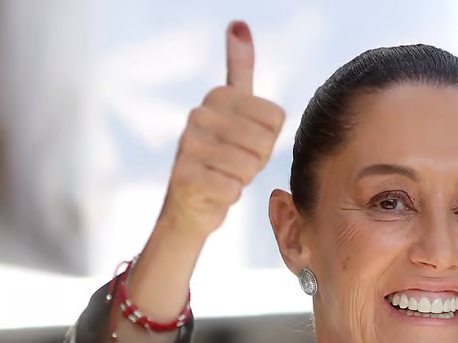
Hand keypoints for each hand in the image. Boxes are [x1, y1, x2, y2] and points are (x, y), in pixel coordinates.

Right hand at [161, 20, 284, 236]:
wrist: (191, 204)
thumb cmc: (223, 158)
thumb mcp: (237, 111)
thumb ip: (240, 69)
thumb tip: (239, 23)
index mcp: (217, 96)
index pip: (275, 119)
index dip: (268, 140)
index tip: (245, 145)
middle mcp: (198, 115)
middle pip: (263, 143)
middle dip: (256, 161)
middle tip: (235, 165)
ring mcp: (187, 144)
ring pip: (248, 166)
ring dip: (242, 179)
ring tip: (223, 176)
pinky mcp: (183, 176)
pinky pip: (232, 188)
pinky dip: (229, 196)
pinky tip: (214, 192)